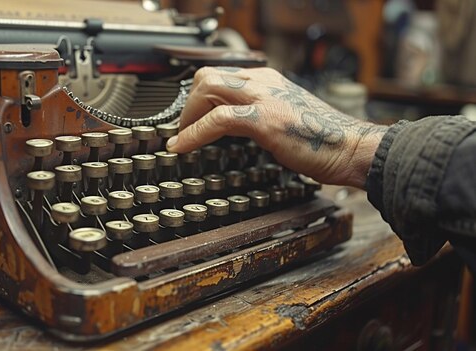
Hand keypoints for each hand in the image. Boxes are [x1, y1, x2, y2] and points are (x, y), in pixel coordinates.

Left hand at [166, 67, 386, 187]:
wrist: (352, 148)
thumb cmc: (323, 140)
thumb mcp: (284, 120)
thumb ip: (259, 116)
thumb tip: (234, 128)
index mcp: (268, 80)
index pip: (220, 76)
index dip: (197, 97)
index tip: (188, 119)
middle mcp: (263, 81)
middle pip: (206, 76)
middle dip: (187, 104)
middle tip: (182, 130)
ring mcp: (263, 97)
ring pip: (206, 88)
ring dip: (186, 116)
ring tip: (181, 138)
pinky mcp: (264, 119)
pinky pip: (217, 119)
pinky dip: (193, 134)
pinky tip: (182, 147)